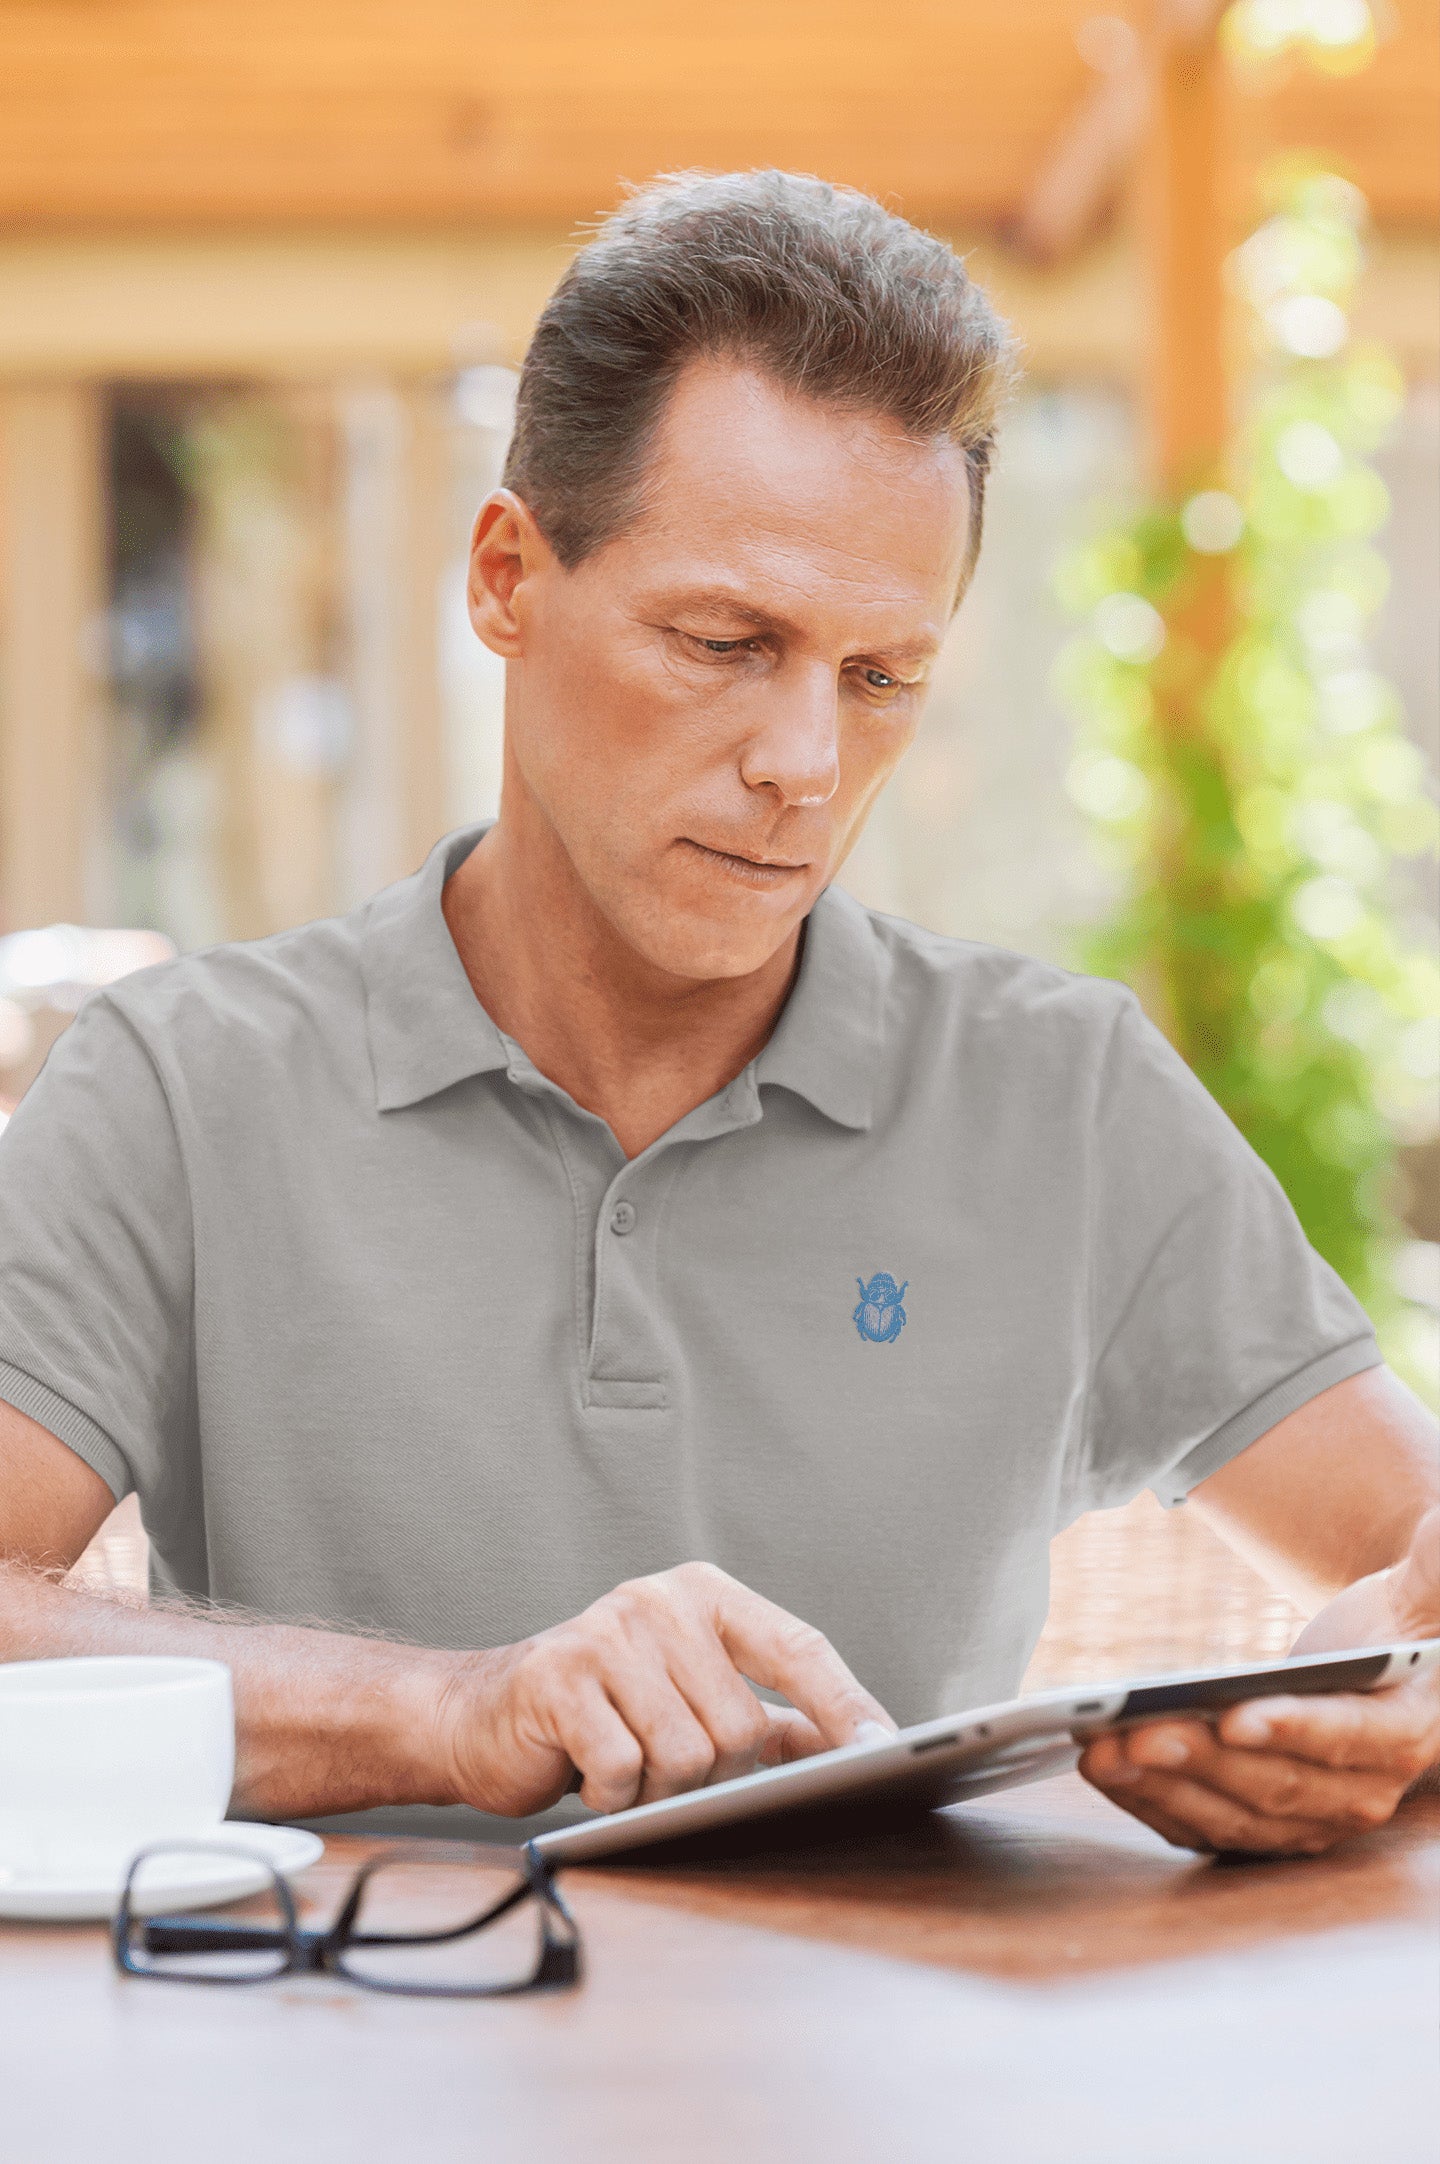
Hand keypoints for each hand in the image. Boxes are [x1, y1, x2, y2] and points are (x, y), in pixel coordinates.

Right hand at [431, 1560, 895, 1818]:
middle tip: (661, 1764)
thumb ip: (770, 1716)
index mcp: (704, 1594)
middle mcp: (659, 1600)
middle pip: (739, 1727)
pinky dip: (612, 1794)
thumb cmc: (601, 1714)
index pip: (798, 1647)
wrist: (479, 1718)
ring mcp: (606, 1633)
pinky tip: (587, 1771)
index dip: (844, 1702)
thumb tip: (857, 1743)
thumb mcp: (692, 1699)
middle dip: (709, 1773)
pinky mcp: (558, 1678)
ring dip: (658, 1790)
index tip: (885, 1747)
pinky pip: (625, 1770)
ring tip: (624, 1766)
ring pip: (686, 1756)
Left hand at [1080, 1507, 1439, 1856]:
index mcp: (1405, 1731)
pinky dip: (1153, 1804)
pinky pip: (1206, 1827)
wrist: (1389, 1666)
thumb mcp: (1431, 1583)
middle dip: (1201, 1760)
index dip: (1292, 1729)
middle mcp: (1362, 1792)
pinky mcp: (1267, 1826)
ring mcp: (1313, 1819)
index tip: (1232, 1716)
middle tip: (1133, 1732)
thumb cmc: (1403, 1618)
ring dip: (1163, 1788)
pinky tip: (1104, 1772)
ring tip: (1099, 1751)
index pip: (1347, 1737)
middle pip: (1276, 1784)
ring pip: (1234, 1814)